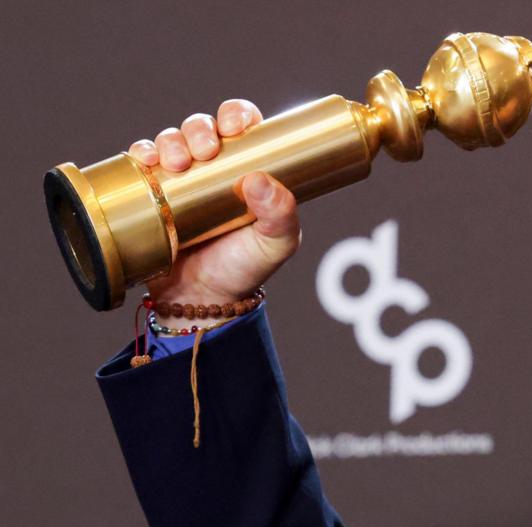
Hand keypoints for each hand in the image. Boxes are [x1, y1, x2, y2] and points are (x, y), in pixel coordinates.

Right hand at [127, 99, 300, 319]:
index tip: (235, 126)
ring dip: (171, 141)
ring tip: (176, 164)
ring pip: (172, 140)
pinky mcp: (150, 193)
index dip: (237, 114)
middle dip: (200, 129)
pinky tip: (146, 161)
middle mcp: (212, 168)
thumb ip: (281, 214)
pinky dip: (141, 153)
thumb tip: (258, 179)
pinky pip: (141, 162)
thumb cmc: (244, 267)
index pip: (242, 126)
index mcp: (248, 168)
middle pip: (203, 126)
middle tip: (204, 152)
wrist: (202, 299)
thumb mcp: (277, 243)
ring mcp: (180, 179)